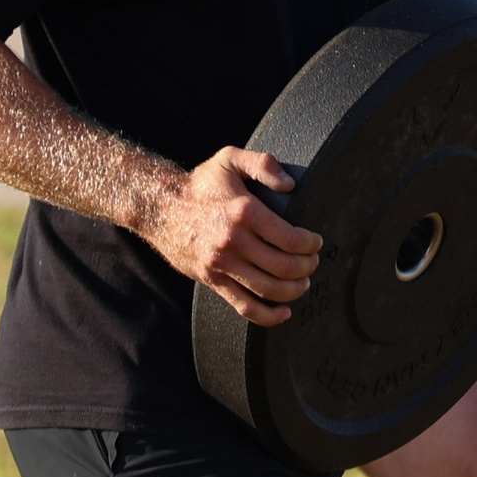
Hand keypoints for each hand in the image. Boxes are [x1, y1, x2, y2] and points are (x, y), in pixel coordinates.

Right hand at [150, 146, 321, 326]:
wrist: (160, 208)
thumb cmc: (200, 184)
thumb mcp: (230, 159)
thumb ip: (263, 164)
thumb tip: (290, 184)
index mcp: (243, 212)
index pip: (290, 239)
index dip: (310, 244)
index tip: (316, 243)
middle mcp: (233, 241)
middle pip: (284, 267)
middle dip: (307, 267)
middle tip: (313, 262)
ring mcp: (222, 265)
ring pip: (268, 290)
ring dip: (293, 291)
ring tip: (303, 283)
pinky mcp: (213, 281)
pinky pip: (245, 307)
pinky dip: (269, 316)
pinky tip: (283, 312)